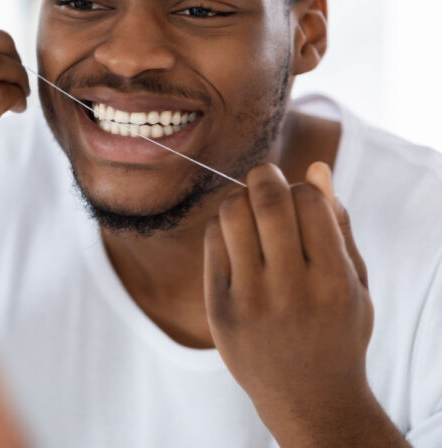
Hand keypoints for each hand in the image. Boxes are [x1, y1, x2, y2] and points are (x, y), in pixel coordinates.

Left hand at [204, 162, 384, 446]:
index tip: (300, 198)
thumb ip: (338, 223)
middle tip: (266, 180)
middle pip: (265, 199)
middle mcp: (291, 289)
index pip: (308, 199)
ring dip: (240, 200)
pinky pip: (212, 241)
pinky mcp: (218, 308)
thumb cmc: (336, 328)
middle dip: (264, 176)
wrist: (308, 399)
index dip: (301, 187)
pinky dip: (223, 228)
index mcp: (334, 280)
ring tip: (252, 214)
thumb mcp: (355, 282)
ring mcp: (250, 300)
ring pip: (231, 213)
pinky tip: (238, 242)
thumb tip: (315, 167)